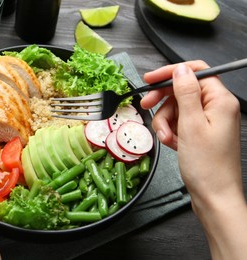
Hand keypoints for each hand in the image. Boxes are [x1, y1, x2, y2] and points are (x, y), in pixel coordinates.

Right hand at [141, 61, 246, 259]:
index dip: (170, 73)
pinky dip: (171, 131)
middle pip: (182, 91)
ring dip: (165, 121)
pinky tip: (172, 143)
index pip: (195, 72)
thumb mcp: (191, 125)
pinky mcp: (200, 132)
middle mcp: (216, 107)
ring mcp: (208, 121)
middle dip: (163, 101)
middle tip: (146, 106)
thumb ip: (185, 93)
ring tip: (166, 137)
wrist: (213, 196)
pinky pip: (179, 123)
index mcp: (220, 100)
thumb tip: (180, 69)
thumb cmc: (207, 166)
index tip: (149, 79)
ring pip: (177, 108)